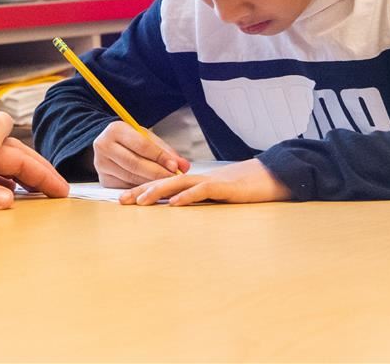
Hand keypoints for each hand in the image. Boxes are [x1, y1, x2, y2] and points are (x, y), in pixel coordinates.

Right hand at [92, 120, 189, 187]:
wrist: (108, 144)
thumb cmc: (130, 140)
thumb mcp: (146, 138)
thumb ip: (164, 151)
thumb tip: (183, 166)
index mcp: (115, 130)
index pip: (142, 145)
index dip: (160, 157)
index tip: (175, 166)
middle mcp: (104, 146)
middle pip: (135, 163)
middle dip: (157, 173)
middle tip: (174, 179)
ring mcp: (101, 164)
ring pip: (131, 178)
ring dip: (151, 183)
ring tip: (167, 184)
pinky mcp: (103, 180)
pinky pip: (127, 187)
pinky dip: (142, 189)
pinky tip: (153, 189)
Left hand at [118, 157, 289, 206]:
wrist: (267, 177)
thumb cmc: (240, 190)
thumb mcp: (213, 198)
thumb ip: (195, 202)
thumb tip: (175, 211)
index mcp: (192, 184)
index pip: (162, 186)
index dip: (141, 191)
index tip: (122, 200)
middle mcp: (196, 181)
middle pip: (163, 183)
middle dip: (141, 191)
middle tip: (121, 201)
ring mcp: (209, 182)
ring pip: (178, 185)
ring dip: (157, 192)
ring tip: (141, 200)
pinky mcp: (223, 188)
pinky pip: (202, 192)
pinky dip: (187, 197)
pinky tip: (174, 203)